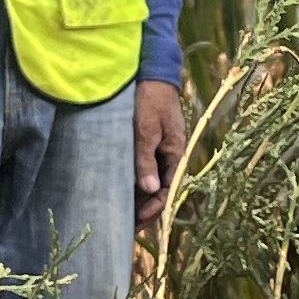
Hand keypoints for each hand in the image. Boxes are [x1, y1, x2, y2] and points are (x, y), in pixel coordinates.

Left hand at [134, 77, 188, 226]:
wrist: (151, 72)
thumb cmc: (150, 99)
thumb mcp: (146, 130)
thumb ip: (147, 159)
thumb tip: (152, 190)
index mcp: (176, 153)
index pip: (168, 190)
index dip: (154, 209)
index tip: (137, 222)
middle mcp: (170, 155)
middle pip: (160, 190)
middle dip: (146, 209)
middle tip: (127, 226)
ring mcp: (160, 150)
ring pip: (152, 182)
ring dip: (140, 198)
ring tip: (123, 214)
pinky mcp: (149, 143)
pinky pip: (145, 169)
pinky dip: (135, 183)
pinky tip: (122, 191)